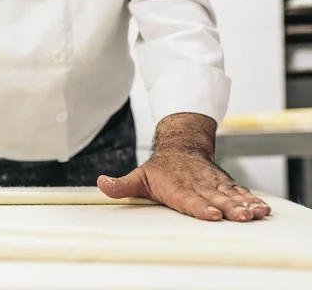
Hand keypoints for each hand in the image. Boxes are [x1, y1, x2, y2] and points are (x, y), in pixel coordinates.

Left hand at [97, 113, 270, 221]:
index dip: (200, 206)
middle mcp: (197, 185)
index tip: (211, 213)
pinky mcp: (223, 184)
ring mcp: (212, 184)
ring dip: (243, 205)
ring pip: (229, 195)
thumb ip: (121, 185)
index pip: (188, 198)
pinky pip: (239, 192)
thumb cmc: (159, 168)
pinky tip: (262, 209)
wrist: (181, 146)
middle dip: (228, 208)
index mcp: (176, 186)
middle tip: (240, 217)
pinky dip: (251, 199)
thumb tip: (101, 184)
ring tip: (255, 213)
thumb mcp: (138, 175)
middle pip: (213, 198)